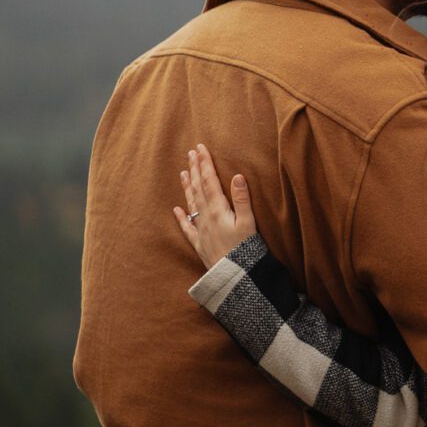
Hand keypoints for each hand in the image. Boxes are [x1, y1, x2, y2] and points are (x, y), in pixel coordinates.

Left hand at [173, 143, 255, 268]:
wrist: (234, 277)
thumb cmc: (245, 249)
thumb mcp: (249, 222)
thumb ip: (242, 199)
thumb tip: (237, 175)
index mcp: (218, 209)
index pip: (209, 181)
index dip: (205, 164)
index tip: (200, 148)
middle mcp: (206, 217)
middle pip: (198, 188)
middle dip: (194, 169)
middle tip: (191, 153)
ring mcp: (201, 230)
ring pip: (192, 203)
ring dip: (187, 187)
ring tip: (183, 172)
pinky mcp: (199, 243)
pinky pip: (187, 227)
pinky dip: (181, 217)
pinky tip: (177, 209)